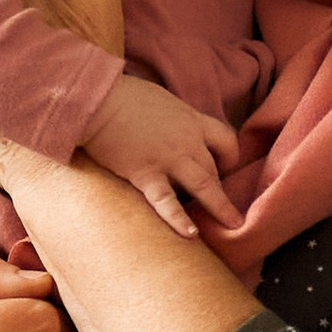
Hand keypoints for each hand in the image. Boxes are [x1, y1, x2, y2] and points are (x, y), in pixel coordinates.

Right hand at [78, 75, 239, 238]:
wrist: (98, 100)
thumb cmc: (125, 96)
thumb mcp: (163, 101)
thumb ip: (176, 120)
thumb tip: (177, 131)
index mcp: (192, 120)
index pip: (226, 140)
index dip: (230, 157)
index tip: (225, 167)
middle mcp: (187, 141)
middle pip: (215, 168)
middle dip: (220, 188)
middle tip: (222, 205)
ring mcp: (168, 159)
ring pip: (204, 186)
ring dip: (220, 207)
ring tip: (232, 225)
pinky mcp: (145, 174)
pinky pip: (166, 201)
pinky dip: (179, 219)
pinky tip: (191, 234)